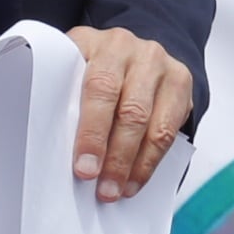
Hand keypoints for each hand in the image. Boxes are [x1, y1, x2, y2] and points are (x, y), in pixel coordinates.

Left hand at [69, 26, 192, 202]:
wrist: (129, 50)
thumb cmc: (88, 70)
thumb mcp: (69, 70)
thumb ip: (62, 98)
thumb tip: (52, 150)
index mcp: (95, 43)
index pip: (98, 89)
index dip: (92, 132)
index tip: (83, 168)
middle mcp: (131, 49)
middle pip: (130, 109)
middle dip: (116, 155)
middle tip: (103, 187)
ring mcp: (160, 64)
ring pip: (152, 123)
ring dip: (135, 164)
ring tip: (118, 190)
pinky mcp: (181, 82)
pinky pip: (169, 130)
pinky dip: (151, 161)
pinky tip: (135, 180)